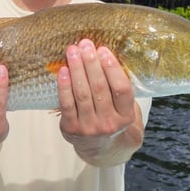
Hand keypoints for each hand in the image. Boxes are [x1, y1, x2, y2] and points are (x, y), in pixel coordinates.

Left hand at [57, 39, 142, 165]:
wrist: (98, 147)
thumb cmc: (111, 117)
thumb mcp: (123, 108)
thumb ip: (117, 87)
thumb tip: (104, 53)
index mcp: (126, 116)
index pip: (121, 89)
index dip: (112, 68)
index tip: (103, 50)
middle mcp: (109, 123)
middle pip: (100, 88)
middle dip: (91, 63)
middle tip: (85, 44)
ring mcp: (89, 127)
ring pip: (82, 94)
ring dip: (77, 69)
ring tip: (72, 51)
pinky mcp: (71, 128)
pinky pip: (67, 104)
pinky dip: (64, 86)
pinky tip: (63, 70)